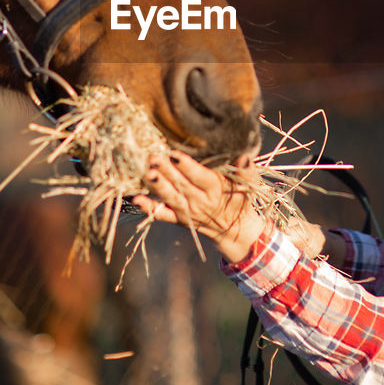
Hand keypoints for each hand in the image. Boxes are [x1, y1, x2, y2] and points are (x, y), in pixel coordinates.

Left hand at [132, 151, 268, 262]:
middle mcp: (200, 201)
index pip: (200, 177)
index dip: (187, 166)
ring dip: (157, 186)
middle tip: (153, 157)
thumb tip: (244, 156)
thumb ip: (245, 171)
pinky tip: (136, 199)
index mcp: (216, 189)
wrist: (235, 230)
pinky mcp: (178, 218)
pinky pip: (162, 214)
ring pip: (170, 198)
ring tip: (146, 174)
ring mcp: (187, 211)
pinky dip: (149, 208)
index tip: (174, 154)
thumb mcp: (248, 185)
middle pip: (181, 185)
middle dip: (166, 171)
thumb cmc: (240, 199)